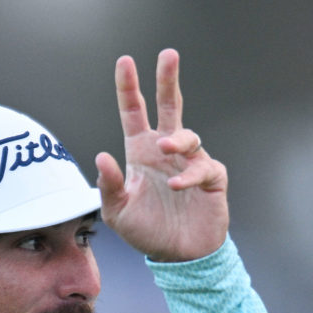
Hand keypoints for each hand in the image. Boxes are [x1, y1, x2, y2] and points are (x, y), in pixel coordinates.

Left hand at [95, 49, 228, 261]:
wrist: (178, 257)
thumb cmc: (147, 231)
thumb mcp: (117, 212)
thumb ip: (108, 186)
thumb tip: (102, 156)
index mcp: (140, 152)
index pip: (133, 112)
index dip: (129, 88)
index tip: (125, 61)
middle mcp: (166, 151)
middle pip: (170, 106)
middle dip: (168, 80)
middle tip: (168, 55)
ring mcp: (190, 162)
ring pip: (188, 135)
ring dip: (176, 139)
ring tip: (164, 149)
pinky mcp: (211, 178)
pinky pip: (203, 167)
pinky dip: (190, 174)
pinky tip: (177, 186)